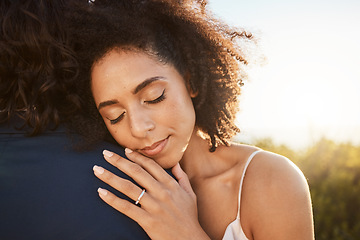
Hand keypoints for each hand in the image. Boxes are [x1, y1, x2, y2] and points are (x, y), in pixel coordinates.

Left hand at [93, 149, 209, 239]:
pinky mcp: (147, 220)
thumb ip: (182, 177)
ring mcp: (154, 206)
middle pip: (136, 172)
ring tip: (97, 169)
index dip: (136, 157)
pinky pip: (126, 207)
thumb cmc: (189, 218)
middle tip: (105, 153)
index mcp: (171, 185)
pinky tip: (101, 192)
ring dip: (110, 177)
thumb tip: (176, 164)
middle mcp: (161, 192)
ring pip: (128, 187)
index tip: (125, 150)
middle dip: (119, 161)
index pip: (151, 166)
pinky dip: (112, 199)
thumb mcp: (190, 194)